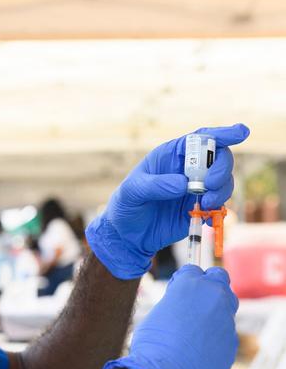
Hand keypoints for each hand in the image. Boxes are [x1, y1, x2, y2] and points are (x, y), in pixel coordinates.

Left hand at [85, 124, 248, 278]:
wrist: (127, 235)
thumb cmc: (126, 205)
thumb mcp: (132, 192)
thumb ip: (155, 185)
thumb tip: (183, 184)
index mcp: (171, 155)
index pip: (200, 138)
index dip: (222, 134)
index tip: (240, 133)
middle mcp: (187, 169)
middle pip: (219, 159)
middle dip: (221, 169)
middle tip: (209, 185)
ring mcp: (196, 189)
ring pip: (223, 182)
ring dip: (221, 192)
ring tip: (204, 205)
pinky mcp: (200, 209)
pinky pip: (220, 205)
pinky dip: (219, 211)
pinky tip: (207, 219)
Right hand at [103, 265, 238, 368]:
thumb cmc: (153, 343)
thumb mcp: (159, 313)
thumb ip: (177, 304)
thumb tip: (184, 307)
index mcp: (190, 284)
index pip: (193, 269)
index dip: (184, 280)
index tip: (177, 291)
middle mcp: (213, 296)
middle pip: (219, 277)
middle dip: (209, 285)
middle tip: (193, 301)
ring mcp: (226, 318)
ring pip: (226, 305)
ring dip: (214, 310)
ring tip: (195, 326)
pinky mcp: (232, 341)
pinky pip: (225, 330)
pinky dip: (215, 334)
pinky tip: (198, 348)